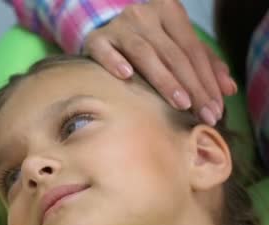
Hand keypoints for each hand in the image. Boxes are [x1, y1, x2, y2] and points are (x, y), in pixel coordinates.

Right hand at [82, 0, 236, 125]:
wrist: (106, 38)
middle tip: (203, 114)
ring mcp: (118, 25)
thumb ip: (204, 64)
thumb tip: (229, 89)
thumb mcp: (178, 48)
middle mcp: (144, 14)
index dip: (207, 80)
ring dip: (165, 81)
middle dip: (192, 87)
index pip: (193, 49)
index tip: (216, 109)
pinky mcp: (95, 40)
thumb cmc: (148, 45)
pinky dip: (115, 62)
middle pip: (173, 53)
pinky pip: (105, 51)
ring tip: (180, 104)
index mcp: (169, 10)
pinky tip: (126, 76)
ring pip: (145, 54)